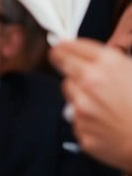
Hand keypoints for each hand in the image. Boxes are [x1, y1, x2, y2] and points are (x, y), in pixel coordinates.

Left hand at [50, 38, 131, 170]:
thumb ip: (115, 63)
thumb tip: (95, 58)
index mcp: (108, 63)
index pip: (69, 46)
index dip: (63, 46)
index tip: (60, 47)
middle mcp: (90, 82)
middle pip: (62, 65)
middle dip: (65, 63)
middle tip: (69, 65)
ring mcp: (83, 107)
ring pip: (69, 91)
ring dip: (80, 92)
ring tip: (104, 101)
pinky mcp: (82, 129)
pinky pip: (77, 118)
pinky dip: (88, 118)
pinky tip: (107, 121)